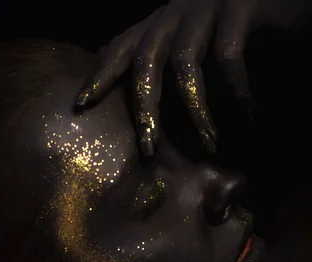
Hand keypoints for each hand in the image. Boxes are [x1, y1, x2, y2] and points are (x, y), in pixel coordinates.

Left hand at [76, 0, 307, 154]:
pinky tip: (249, 115)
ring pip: (184, 62)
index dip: (100, 74)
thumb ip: (171, 70)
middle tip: (147, 147)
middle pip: (145, 59)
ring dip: (196, 109)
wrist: (281, 0)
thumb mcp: (198, 50)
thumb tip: (141, 106)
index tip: (80, 104)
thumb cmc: (240, 32)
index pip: (122, 48)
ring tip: (209, 144)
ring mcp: (208, 7)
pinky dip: (237, 89)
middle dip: (144, 106)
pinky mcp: (241, 5)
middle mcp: (178, 13)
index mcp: (163, 25)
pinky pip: (228, 54)